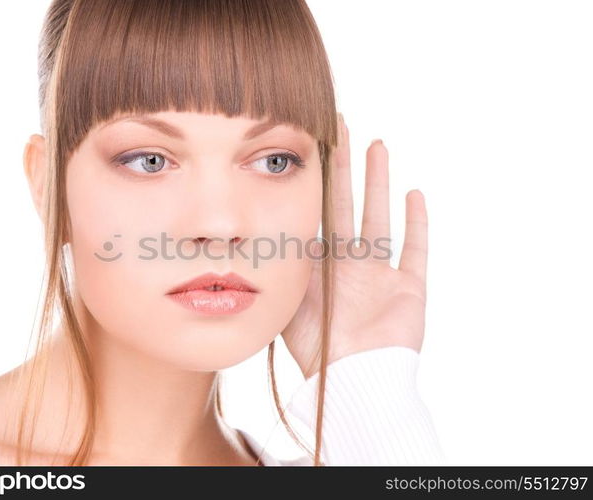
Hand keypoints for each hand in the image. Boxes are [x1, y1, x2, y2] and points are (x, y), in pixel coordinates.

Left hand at [281, 113, 428, 379]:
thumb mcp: (290, 298)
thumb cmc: (315, 348)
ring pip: (379, 217)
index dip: (314, 181)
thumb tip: (256, 224)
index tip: (311, 146)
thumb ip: (280, 263)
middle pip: (347, 204)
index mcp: (319, 267)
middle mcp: (348, 265)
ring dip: (378, 182)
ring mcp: (379, 275)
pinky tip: (414, 194)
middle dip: (344, 167)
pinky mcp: (408, 288)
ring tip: (377, 145)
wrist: (352, 383)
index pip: (316, 213)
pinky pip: (415, 250)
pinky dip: (416, 223)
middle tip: (343, 127)